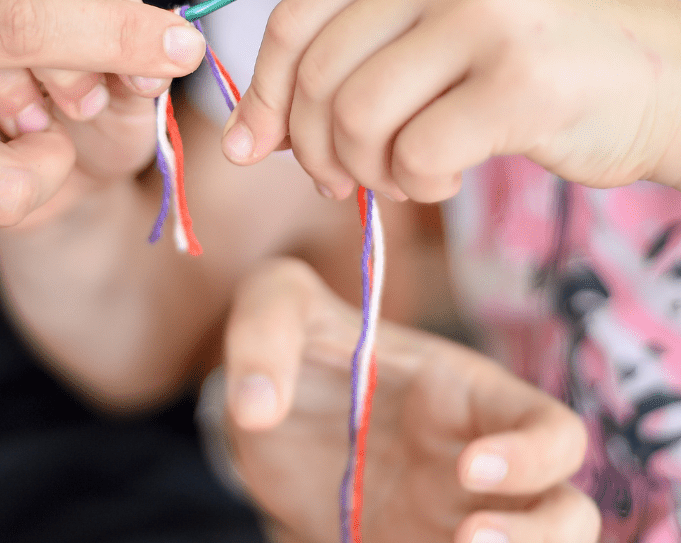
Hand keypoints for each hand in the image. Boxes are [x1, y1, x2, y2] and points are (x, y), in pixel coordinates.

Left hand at [221, 0, 680, 201]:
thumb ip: (348, 67)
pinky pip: (417, 156)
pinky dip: (418, 186)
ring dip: (367, 171)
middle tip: (340, 181)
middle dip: (314, 150)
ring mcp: (486, 12)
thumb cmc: (536, 64)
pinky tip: (446, 179)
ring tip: (404, 177)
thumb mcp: (432, 35)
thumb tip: (250, 139)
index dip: (263, 97)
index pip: (292, 22)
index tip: (253, 150)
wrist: (672, 75)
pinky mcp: (522, 79)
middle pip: (317, 76)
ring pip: (357, 118)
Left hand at [224, 257, 598, 542]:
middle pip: (567, 511)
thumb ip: (261, 332)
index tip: (468, 470)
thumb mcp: (271, 305)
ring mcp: (447, 516)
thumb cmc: (291, 342)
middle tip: (465, 540)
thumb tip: (257, 408)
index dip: (533, 454)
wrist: (265, 409)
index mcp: (463, 393)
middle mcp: (472, 461)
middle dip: (541, 537)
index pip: (549, 426)